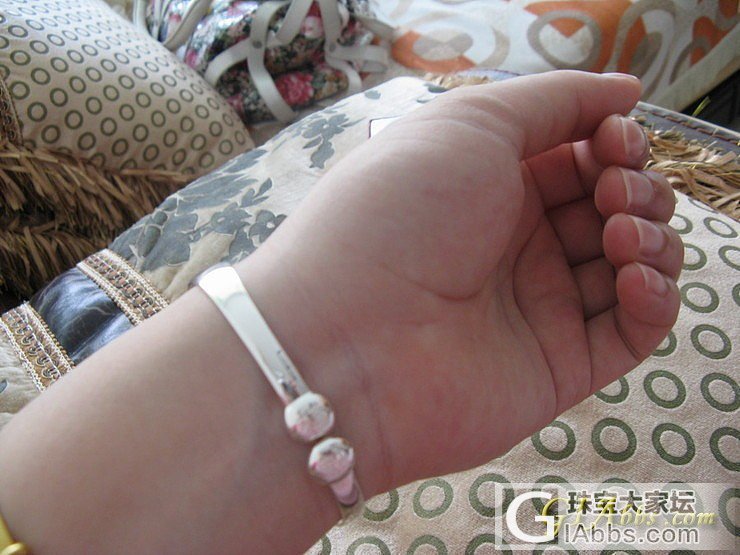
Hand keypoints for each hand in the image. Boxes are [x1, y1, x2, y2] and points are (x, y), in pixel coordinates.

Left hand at [241, 71, 681, 491]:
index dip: (610, 141)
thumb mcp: (467, 126)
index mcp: (490, 188)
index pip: (577, 158)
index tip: (616, 138)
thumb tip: (625, 90)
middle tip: (613, 189)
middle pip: (610, 209)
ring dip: (650, 236)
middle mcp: (515, 246)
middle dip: (633, 186)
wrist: (343, 339)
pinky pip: (631, 332)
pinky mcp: (557, 368)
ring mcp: (536, 308)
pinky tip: (635, 277)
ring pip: (632, 266)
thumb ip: (551, 101)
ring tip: (620, 232)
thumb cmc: (394, 216)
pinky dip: (655, 299)